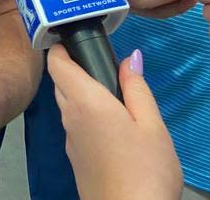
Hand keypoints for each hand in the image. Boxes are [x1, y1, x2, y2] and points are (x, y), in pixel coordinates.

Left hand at [47, 45, 181, 199]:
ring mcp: (70, 140)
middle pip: (61, 83)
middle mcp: (69, 117)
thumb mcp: (152, 125)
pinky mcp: (75, 159)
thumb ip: (137, 89)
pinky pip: (75, 127)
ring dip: (83, 95)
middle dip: (76, 70)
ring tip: (115, 96)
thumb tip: (129, 58)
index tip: (79, 40)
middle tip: (105, 67)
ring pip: (68, 106)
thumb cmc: (145, 169)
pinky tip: (113, 127)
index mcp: (85, 101)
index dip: (62, 48)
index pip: (57, 64)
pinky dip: (87, 117)